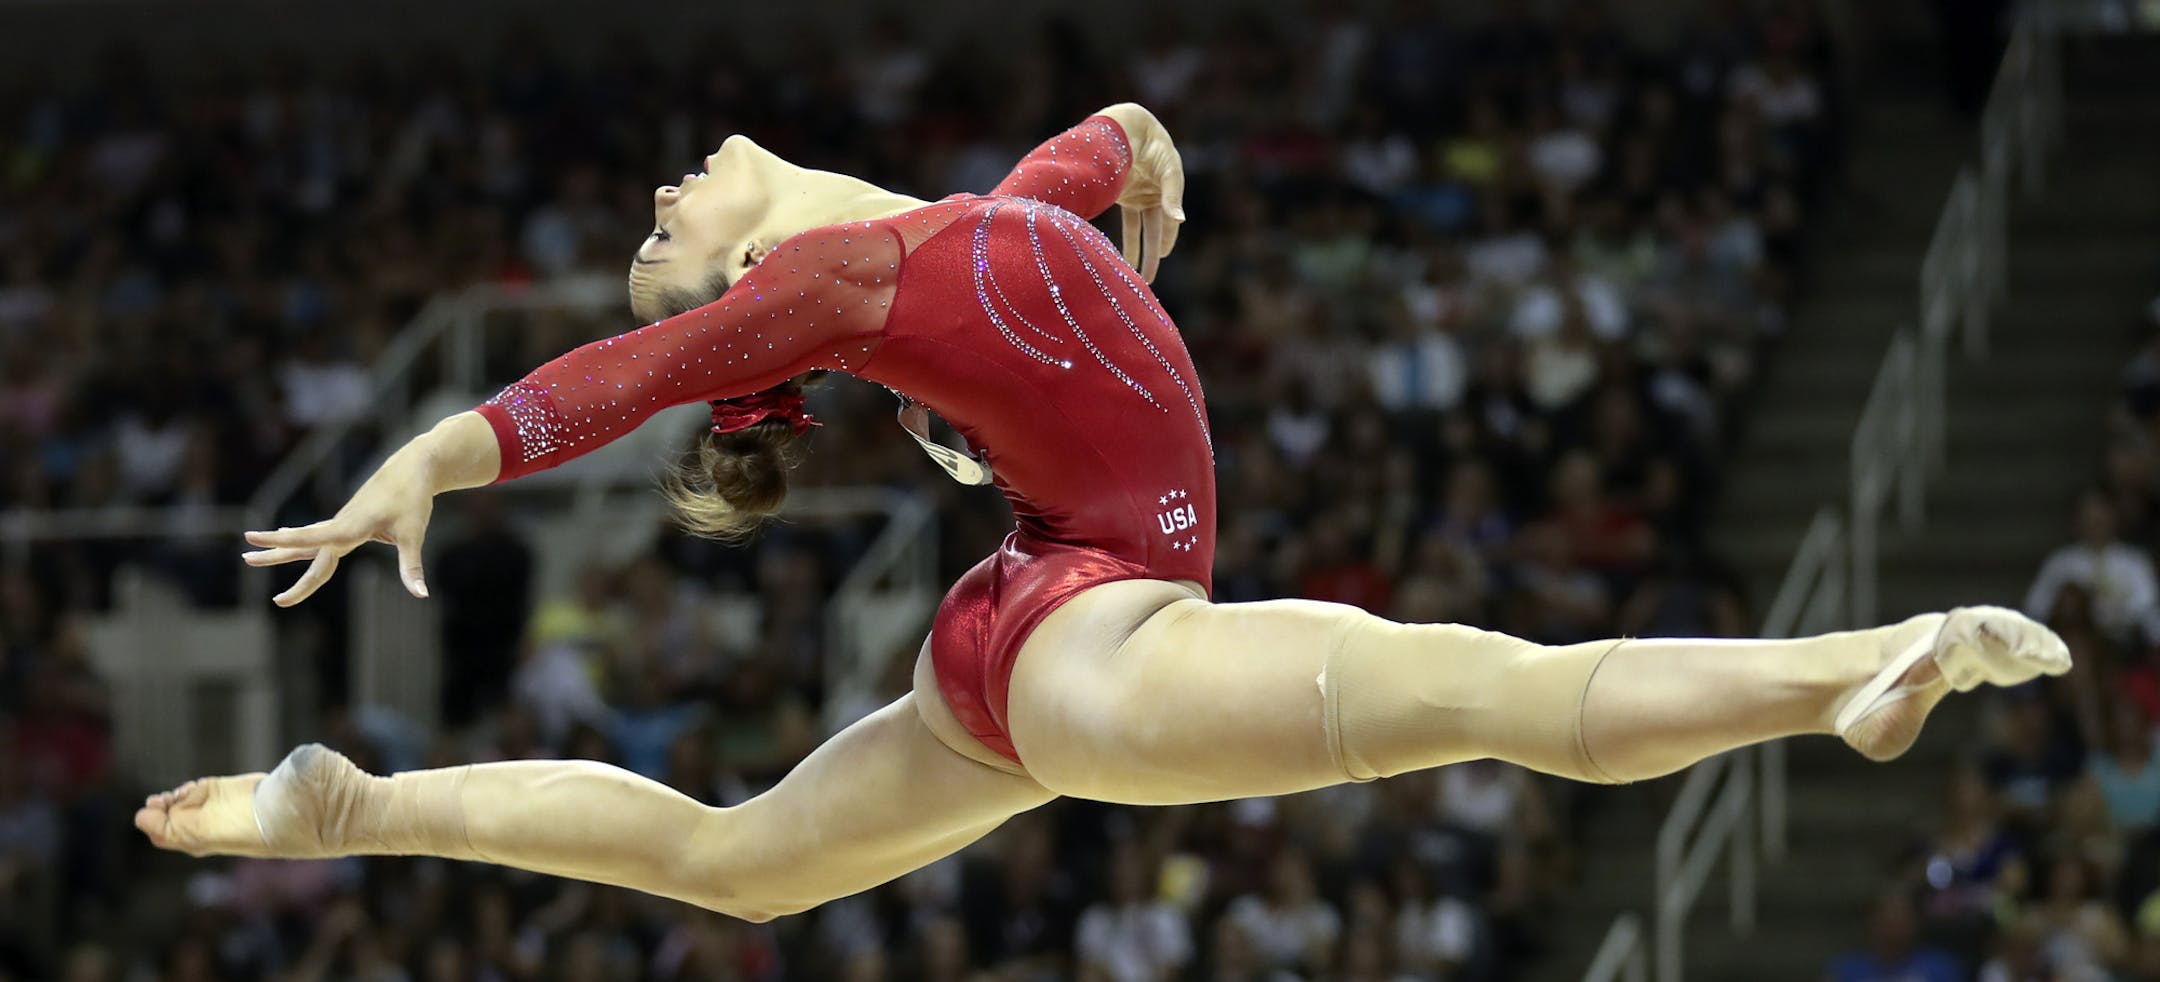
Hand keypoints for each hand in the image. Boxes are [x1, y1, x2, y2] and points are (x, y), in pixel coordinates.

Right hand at [243, 442, 437, 606]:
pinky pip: (318, 533)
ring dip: (282, 547)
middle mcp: (340, 525)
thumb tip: (421, 594)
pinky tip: (289, 533)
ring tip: (252, 555)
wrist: (415, 466)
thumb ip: (411, 567)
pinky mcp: (349, 519)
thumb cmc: (414, 500)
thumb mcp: (414, 535)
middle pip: (303, 545)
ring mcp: (343, 522)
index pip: (309, 540)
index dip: (280, 542)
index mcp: (349, 528)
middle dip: (274, 554)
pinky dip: (300, 538)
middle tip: (245, 558)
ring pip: (307, 539)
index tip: (254, 539)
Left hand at [1102, 103, 1185, 282]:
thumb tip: (1180, 221)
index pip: (1168, 222)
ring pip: (1139, 231)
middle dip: (1152, 255)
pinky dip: (1124, 240)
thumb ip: (1172, 195)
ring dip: (1137, 252)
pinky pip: (1126, 223)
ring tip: (1137, 277)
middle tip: (1149, 280)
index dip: (1165, 240)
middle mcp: (1156, 196)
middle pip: (1155, 231)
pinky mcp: (1123, 196)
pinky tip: (1121, 259)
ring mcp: (1139, 196)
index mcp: (1171, 191)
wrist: (1127, 127)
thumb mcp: (1168, 169)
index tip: (1159, 258)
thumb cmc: (1153, 145)